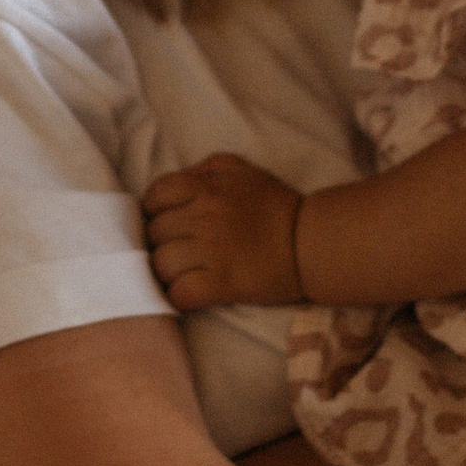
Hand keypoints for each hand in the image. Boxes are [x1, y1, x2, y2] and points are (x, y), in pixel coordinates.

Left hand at [144, 154, 306, 310]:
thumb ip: (206, 169)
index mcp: (207, 189)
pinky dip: (177, 297)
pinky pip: (179, 294)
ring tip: (181, 274)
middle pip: (155, 233)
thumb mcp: (242, 171)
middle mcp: (204, 218)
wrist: (311, 244)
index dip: (155, 210)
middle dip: (161, 242)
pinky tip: (187, 294)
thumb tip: (179, 180)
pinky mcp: (221, 284)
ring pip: (161, 265)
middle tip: (176, 250)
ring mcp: (211, 253)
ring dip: (167, 272)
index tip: (166, 221)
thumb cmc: (276, 206)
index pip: (156, 196)